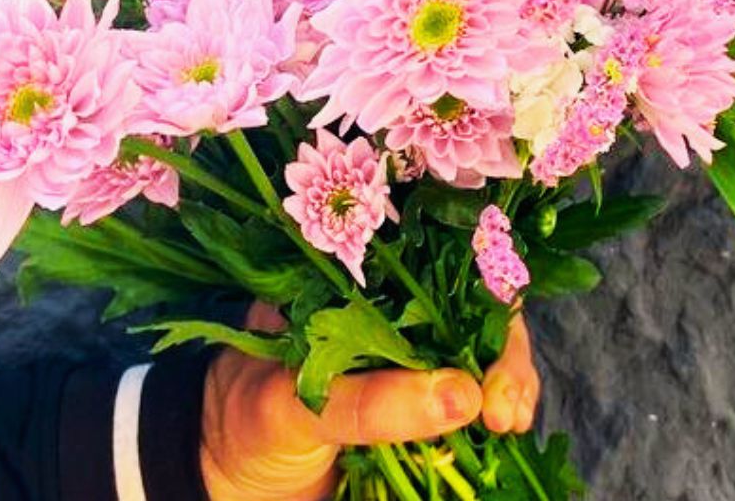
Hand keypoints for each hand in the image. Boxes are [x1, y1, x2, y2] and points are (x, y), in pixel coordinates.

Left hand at [200, 304, 539, 500]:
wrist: (225, 474)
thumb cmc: (245, 414)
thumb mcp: (296, 402)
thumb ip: (370, 400)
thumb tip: (462, 394)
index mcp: (358, 281)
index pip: (435, 261)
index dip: (477, 294)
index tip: (490, 350)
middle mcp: (392, 309)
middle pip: (471, 306)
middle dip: (501, 349)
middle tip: (504, 406)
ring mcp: (410, 357)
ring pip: (480, 353)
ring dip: (507, 382)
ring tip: (508, 423)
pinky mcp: (419, 405)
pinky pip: (471, 401)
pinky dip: (495, 413)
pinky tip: (506, 431)